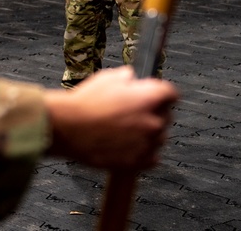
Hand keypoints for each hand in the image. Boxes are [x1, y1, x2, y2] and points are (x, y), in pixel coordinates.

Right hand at [44, 67, 177, 169]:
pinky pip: (152, 158)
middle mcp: (154, 121)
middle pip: (166, 116)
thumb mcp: (108, 78)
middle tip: (134, 112)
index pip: (172, 94)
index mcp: (151, 98)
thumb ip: (128, 77)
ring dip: (149, 133)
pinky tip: (128, 144)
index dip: (162, 93)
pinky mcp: (138, 162)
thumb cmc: (86, 102)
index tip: (157, 95)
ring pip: (159, 138)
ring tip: (127, 130)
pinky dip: (144, 152)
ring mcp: (147, 144)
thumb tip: (132, 79)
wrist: (69, 128)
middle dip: (154, 112)